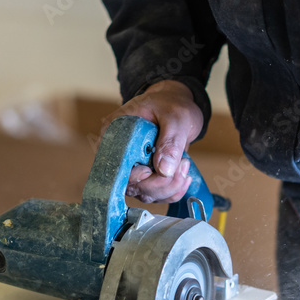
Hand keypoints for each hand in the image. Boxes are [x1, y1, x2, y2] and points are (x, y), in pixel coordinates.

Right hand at [101, 80, 202, 203]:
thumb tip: (164, 170)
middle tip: (181, 165)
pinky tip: (183, 175)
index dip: (133, 175)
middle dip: (159, 183)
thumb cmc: (172, 104)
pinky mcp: (146, 177)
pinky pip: (156, 194)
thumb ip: (170, 141)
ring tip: (184, 165)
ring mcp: (133, 167)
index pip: (115, 164)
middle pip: (130, 185)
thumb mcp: (175, 116)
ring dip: (168, 188)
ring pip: (144, 193)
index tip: (151, 170)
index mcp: (116, 132)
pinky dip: (173, 191)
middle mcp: (120, 154)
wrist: (177, 107)